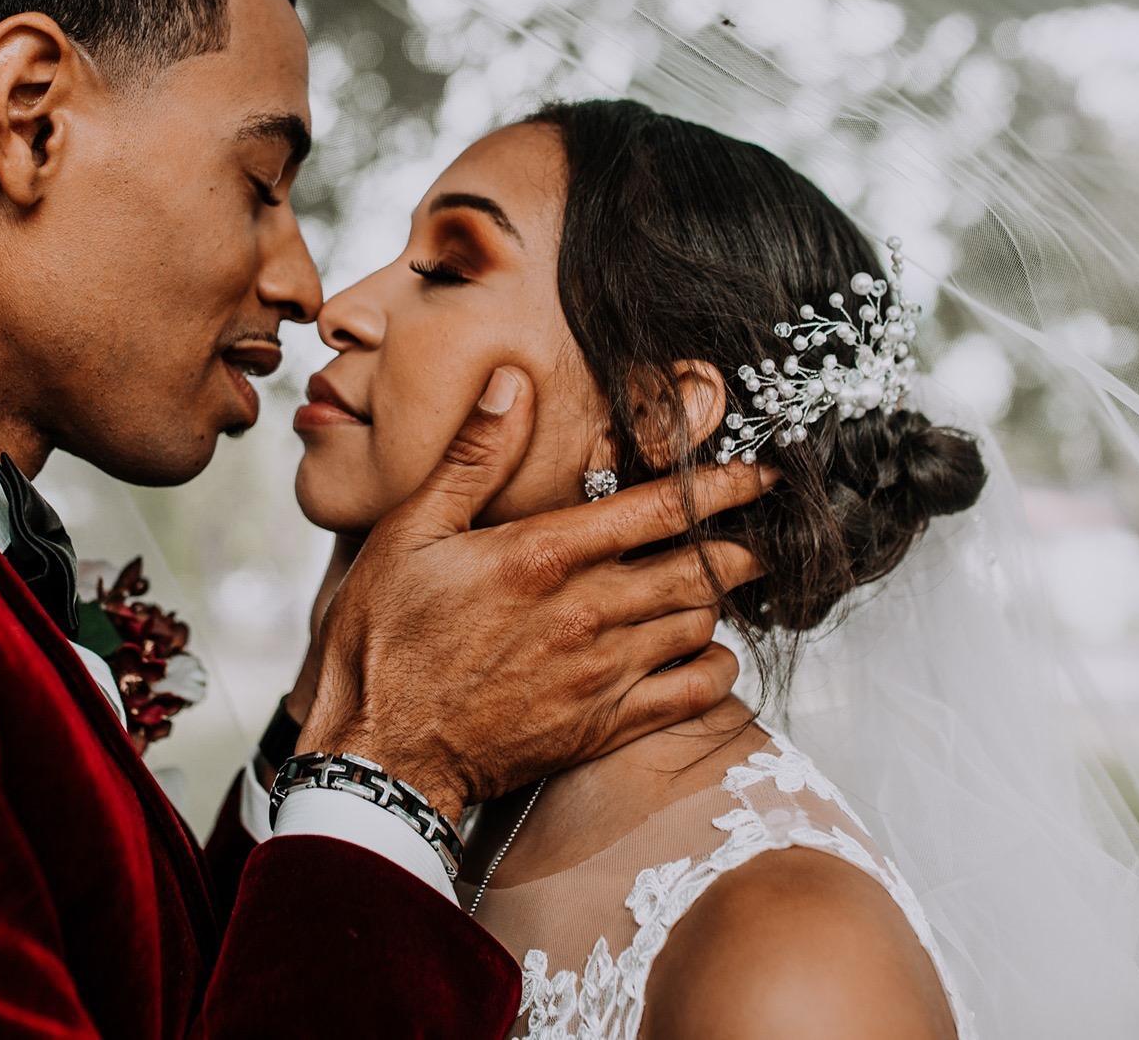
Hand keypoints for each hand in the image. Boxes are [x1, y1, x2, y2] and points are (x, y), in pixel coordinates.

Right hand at [299, 366, 772, 821]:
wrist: (381, 753)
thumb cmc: (385, 641)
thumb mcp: (410, 532)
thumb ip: (473, 457)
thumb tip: (512, 384)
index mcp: (544, 555)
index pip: (661, 509)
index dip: (722, 487)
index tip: (758, 476)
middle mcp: (586, 612)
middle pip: (699, 568)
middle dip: (738, 547)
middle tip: (753, 534)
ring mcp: (600, 674)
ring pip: (700, 625)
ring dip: (717, 602)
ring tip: (721, 587)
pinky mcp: (601, 728)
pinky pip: (692, 696)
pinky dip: (715, 670)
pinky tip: (707, 655)